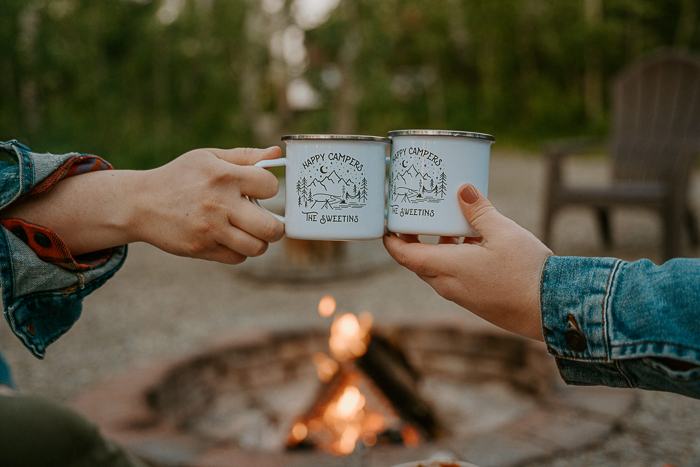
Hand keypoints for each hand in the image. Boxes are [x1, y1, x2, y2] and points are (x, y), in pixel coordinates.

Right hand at [132, 147, 284, 263]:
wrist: (140, 203)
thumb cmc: (179, 177)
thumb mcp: (208, 158)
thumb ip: (244, 156)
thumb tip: (276, 152)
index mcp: (224, 176)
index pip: (271, 186)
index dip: (270, 188)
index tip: (261, 190)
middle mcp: (219, 204)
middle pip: (270, 227)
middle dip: (277, 227)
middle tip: (270, 223)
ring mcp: (210, 229)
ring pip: (257, 247)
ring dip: (260, 242)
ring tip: (251, 232)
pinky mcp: (201, 249)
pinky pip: (237, 257)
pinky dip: (240, 251)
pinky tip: (231, 239)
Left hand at [383, 184, 551, 340]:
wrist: (551, 309)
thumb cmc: (526, 270)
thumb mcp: (502, 231)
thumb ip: (478, 211)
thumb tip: (462, 190)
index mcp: (447, 268)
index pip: (404, 256)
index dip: (391, 241)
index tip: (387, 225)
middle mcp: (448, 286)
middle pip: (419, 263)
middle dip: (413, 241)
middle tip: (416, 217)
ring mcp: (462, 296)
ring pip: (438, 270)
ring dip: (438, 249)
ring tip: (450, 225)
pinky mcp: (476, 302)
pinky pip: (454, 279)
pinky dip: (455, 260)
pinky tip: (475, 244)